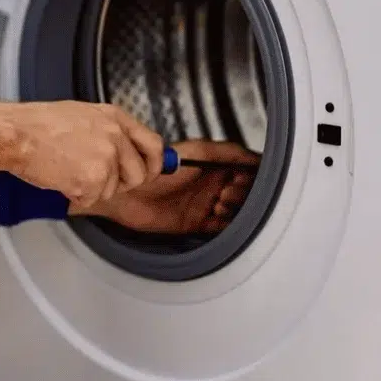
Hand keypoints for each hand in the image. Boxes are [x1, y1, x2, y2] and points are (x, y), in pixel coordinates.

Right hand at [0, 100, 168, 212]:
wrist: (16, 134)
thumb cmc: (38, 125)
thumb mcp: (83, 115)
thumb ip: (109, 131)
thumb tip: (128, 150)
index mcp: (114, 117)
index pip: (154, 144)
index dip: (153, 163)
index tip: (149, 171)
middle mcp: (115, 136)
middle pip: (139, 174)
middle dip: (121, 183)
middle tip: (96, 178)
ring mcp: (106, 158)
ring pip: (112, 189)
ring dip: (91, 188)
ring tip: (68, 169)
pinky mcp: (93, 179)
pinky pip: (92, 199)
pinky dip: (76, 195)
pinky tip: (61, 178)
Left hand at [78, 140, 257, 235]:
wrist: (128, 191)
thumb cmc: (156, 168)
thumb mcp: (196, 152)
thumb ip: (226, 152)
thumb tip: (253, 156)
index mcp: (213, 165)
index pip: (246, 170)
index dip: (251, 175)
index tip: (250, 177)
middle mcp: (211, 184)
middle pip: (244, 192)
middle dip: (242, 192)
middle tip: (227, 192)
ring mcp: (204, 203)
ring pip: (235, 210)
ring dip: (234, 209)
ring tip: (219, 203)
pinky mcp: (195, 222)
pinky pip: (220, 227)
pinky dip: (225, 225)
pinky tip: (218, 216)